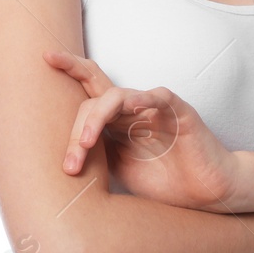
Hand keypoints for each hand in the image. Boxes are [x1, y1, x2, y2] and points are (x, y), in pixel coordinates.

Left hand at [43, 49, 245, 211]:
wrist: (207, 195)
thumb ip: (96, 154)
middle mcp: (133, 109)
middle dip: (77, 128)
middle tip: (71, 161)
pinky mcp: (181, 114)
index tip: (46, 57)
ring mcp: (156, 109)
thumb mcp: (119, 169)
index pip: (90, 88)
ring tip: (87, 144)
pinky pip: (160, 96)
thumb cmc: (165, 181)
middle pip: (95, 96)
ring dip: (97, 119)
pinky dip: (144, 98)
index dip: (70, 69)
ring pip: (118, 96)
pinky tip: (133, 107)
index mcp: (117, 120)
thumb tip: (60, 156)